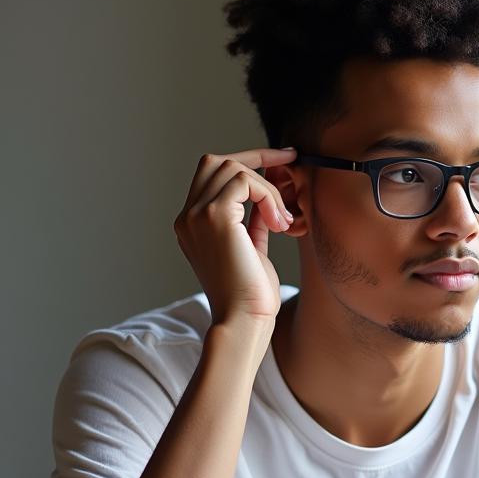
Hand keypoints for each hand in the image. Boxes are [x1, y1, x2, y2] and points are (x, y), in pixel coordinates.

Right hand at [173, 148, 296, 331]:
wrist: (244, 320)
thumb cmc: (252, 294)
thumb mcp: (252, 250)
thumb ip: (252, 223)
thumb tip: (266, 203)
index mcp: (192, 224)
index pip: (213, 174)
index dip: (248, 161)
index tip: (281, 160)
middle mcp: (187, 216)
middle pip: (217, 161)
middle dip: (258, 157)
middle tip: (291, 161)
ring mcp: (196, 215)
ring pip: (233, 168)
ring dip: (268, 188)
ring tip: (283, 220)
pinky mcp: (213, 217)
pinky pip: (245, 181)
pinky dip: (268, 196)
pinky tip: (279, 223)